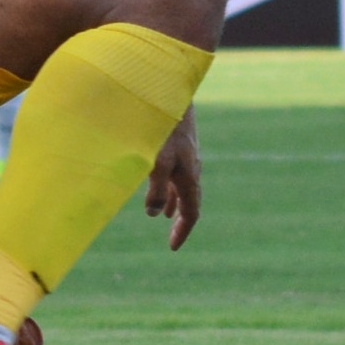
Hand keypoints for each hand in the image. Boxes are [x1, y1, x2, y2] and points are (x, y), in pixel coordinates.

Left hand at [144, 109, 201, 249]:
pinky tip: (158, 184)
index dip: (183, 231)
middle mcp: (192, 170)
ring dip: (174, 203)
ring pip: (183, 188)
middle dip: (182, 221)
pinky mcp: (178, 147)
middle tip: (173, 238)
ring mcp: (186, 158)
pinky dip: (169, 187)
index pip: (191, 213)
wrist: (171, 97)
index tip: (173, 247)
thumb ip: (155, 189)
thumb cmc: (162, 130)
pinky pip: (177, 174)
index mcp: (190, 178)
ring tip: (165, 215)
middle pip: (190, 203)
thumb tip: (153, 214)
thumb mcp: (156, 162)